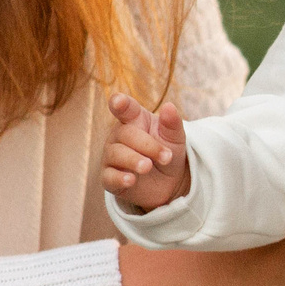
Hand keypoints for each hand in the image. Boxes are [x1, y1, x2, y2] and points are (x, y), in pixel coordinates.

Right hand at [103, 93, 189, 210]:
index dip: (120, 103)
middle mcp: (118, 136)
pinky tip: (130, 179)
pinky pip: (109, 177)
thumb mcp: (175, 138)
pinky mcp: (110, 178)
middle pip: (126, 134)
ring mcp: (112, 157)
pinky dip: (119, 178)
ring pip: (116, 154)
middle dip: (148, 145)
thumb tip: (169, 106)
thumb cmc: (168, 153)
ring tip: (148, 167)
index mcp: (134, 120)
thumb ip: (172, 123)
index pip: (125, 108)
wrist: (170, 183)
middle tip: (167, 157)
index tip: (119, 101)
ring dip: (134, 160)